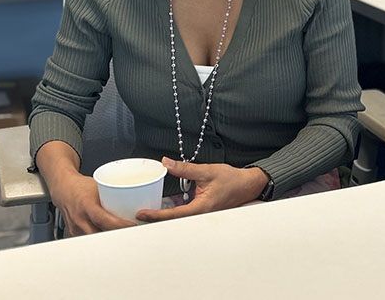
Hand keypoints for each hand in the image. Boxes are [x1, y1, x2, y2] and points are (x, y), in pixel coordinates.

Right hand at [35, 140, 135, 235]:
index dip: (120, 226)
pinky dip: (100, 241)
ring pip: (95, 241)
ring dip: (108, 241)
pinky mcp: (74, 234)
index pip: (104, 220)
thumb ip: (112, 196)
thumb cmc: (81, 186)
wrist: (63, 188)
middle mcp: (80, 219)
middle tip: (132, 235)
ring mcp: (76, 229)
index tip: (132, 226)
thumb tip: (133, 200)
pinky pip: (89, 240)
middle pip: (100, 235)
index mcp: (86, 206)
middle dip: (116, 237)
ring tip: (123, 239)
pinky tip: (110, 239)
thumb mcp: (98, 187)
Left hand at [135, 157, 268, 222]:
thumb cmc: (231, 180)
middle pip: (173, 221)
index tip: (141, 214)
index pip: (173, 214)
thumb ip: (185, 168)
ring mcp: (200, 214)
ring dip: (163, 216)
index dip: (156, 215)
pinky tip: (163, 207)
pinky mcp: (201, 210)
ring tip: (146, 213)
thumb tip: (167, 163)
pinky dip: (172, 211)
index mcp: (201, 208)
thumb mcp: (207, 171)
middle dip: (155, 220)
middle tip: (137, 216)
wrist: (247, 185)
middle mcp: (200, 215)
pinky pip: (184, 213)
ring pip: (178, 218)